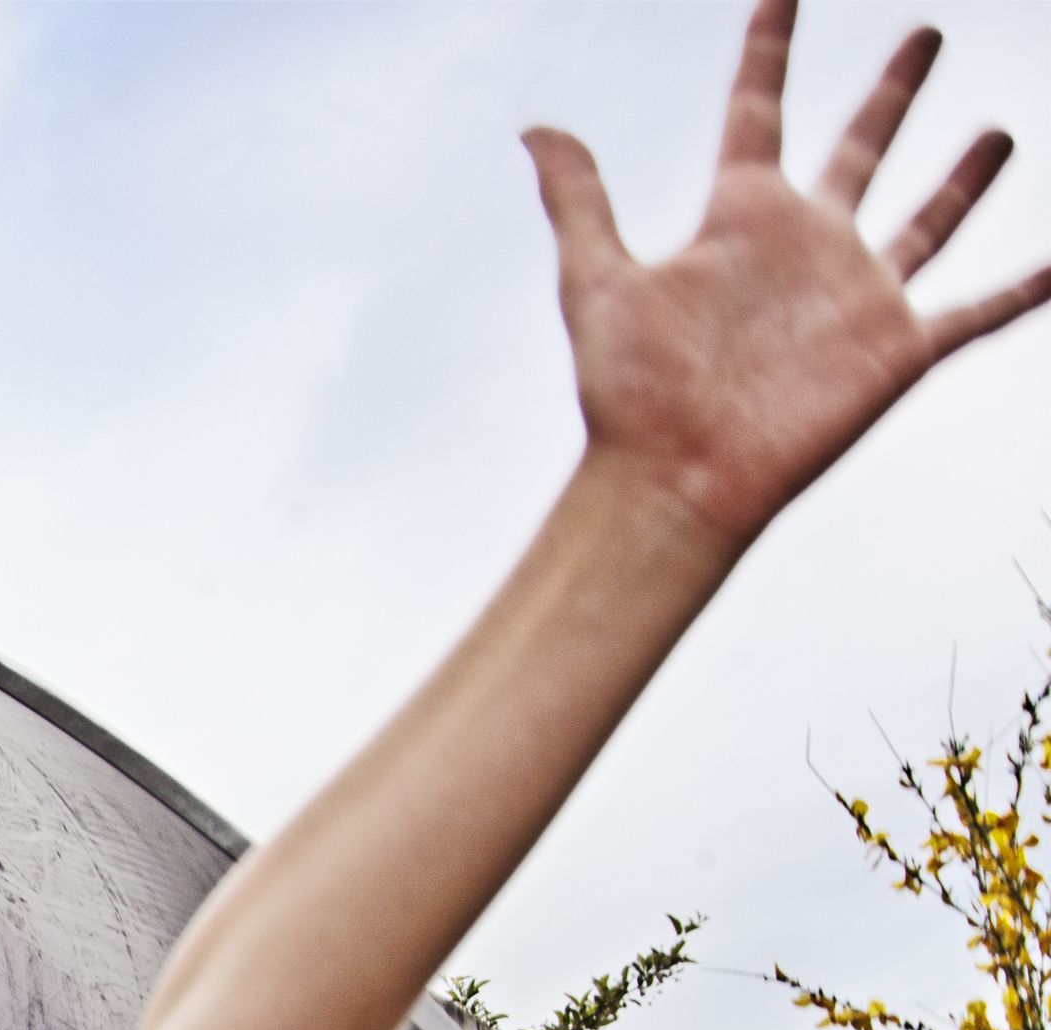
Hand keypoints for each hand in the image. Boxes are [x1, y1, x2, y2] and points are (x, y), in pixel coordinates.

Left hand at [527, 0, 1047, 545]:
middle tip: (924, 33)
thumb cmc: (630, 390)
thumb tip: (536, 129)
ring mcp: (858, 295)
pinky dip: (1027, 289)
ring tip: (997, 129)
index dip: (769, 50)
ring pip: (928, 218)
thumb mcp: (598, 280)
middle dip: (892, 93)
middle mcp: (807, 246)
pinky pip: (979, 311)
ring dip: (964, 176)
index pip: (758, 111)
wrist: (673, 477)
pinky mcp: (898, 348)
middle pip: (861, 148)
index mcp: (740, 218)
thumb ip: (579, 201)